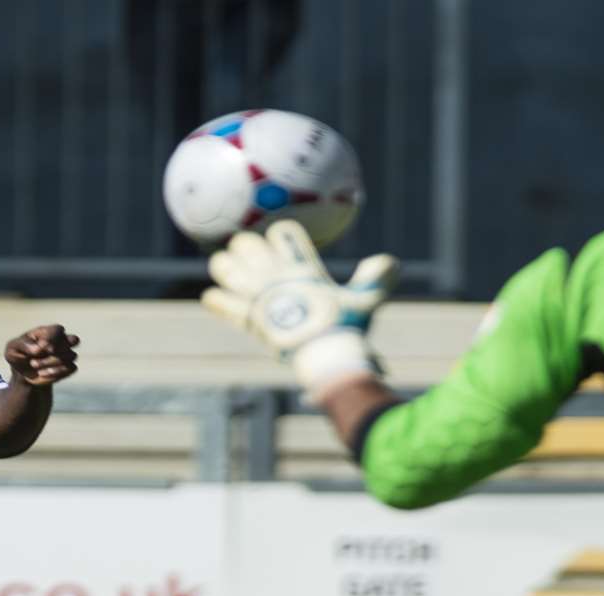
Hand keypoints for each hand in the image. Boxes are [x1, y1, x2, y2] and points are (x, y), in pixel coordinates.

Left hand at [3, 324, 79, 386]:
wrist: (22, 374)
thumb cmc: (18, 355)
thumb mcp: (12, 348)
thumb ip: (23, 344)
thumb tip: (38, 349)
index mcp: (48, 332)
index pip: (59, 329)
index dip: (52, 337)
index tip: (40, 346)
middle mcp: (62, 341)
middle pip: (73, 340)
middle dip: (59, 347)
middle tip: (46, 352)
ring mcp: (67, 354)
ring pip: (71, 355)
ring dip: (50, 362)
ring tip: (34, 364)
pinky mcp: (69, 368)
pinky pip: (71, 368)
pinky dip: (57, 372)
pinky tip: (43, 373)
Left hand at [201, 221, 399, 403]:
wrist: (326, 356)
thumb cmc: (347, 328)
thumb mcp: (366, 299)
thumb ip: (376, 279)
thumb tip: (390, 262)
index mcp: (302, 268)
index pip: (283, 232)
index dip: (280, 233)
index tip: (282, 242)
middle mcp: (277, 277)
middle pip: (246, 243)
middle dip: (245, 245)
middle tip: (247, 254)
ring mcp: (259, 297)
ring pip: (226, 268)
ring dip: (225, 267)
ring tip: (227, 271)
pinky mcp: (248, 319)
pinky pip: (220, 304)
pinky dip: (216, 300)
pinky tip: (213, 298)